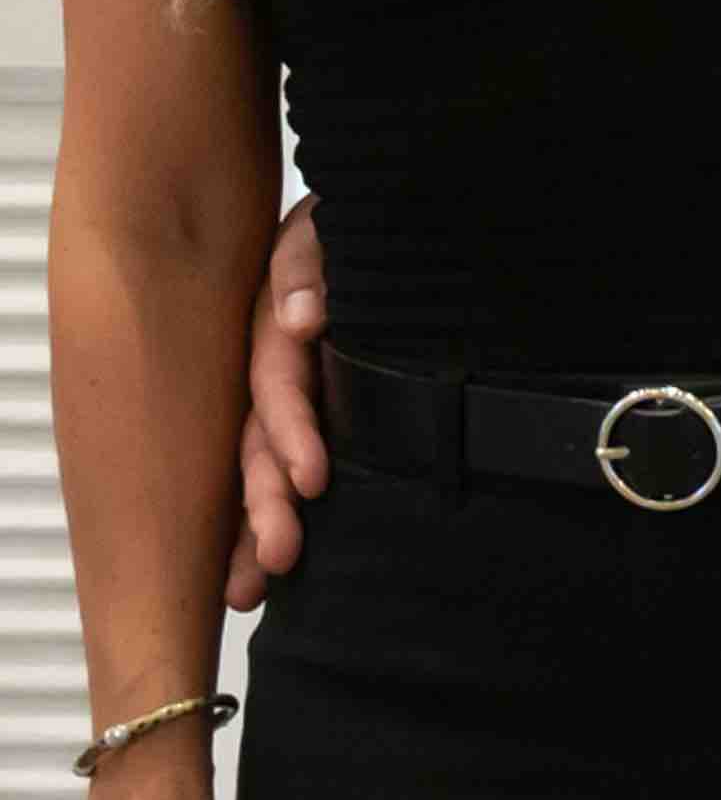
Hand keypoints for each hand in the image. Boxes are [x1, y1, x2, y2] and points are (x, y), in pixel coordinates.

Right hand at [229, 198, 325, 611]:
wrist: (389, 213)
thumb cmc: (356, 222)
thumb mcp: (329, 224)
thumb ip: (309, 260)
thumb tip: (298, 319)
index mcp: (278, 325)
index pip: (278, 386)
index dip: (290, 432)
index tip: (311, 480)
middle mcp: (278, 365)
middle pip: (262, 440)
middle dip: (265, 502)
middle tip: (280, 558)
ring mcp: (297, 388)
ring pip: (266, 463)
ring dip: (257, 523)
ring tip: (254, 586)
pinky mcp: (323, 402)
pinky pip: (292, 461)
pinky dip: (276, 510)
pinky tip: (262, 568)